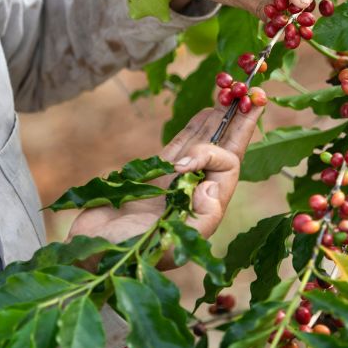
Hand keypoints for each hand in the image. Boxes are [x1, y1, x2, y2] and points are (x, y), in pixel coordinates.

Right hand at [67, 104, 262, 261]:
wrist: (93, 252)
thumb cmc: (131, 252)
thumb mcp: (173, 244)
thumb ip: (202, 218)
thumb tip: (213, 184)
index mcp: (207, 208)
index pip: (226, 165)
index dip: (213, 152)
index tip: (183, 164)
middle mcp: (197, 193)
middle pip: (226, 149)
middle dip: (238, 123)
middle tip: (254, 94)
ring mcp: (177, 183)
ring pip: (204, 144)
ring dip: (217, 121)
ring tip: (229, 97)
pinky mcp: (155, 177)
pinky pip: (180, 146)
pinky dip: (192, 129)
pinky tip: (204, 114)